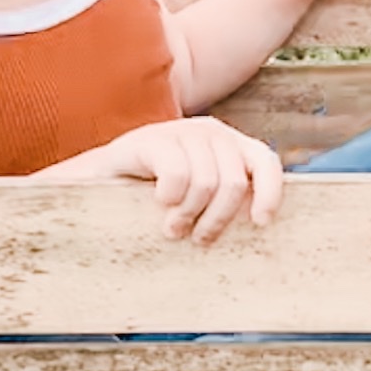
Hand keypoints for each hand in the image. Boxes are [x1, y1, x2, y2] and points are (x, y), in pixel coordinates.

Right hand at [81, 119, 284, 242]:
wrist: (101, 182)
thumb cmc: (155, 198)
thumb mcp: (199, 198)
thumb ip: (226, 202)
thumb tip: (264, 230)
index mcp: (230, 146)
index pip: (265, 162)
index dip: (270, 193)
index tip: (259, 223)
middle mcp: (211, 132)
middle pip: (233, 182)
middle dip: (217, 219)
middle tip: (197, 239)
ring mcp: (181, 131)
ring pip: (206, 182)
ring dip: (188, 214)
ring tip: (173, 228)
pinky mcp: (152, 139)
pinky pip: (177, 174)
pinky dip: (169, 197)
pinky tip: (158, 202)